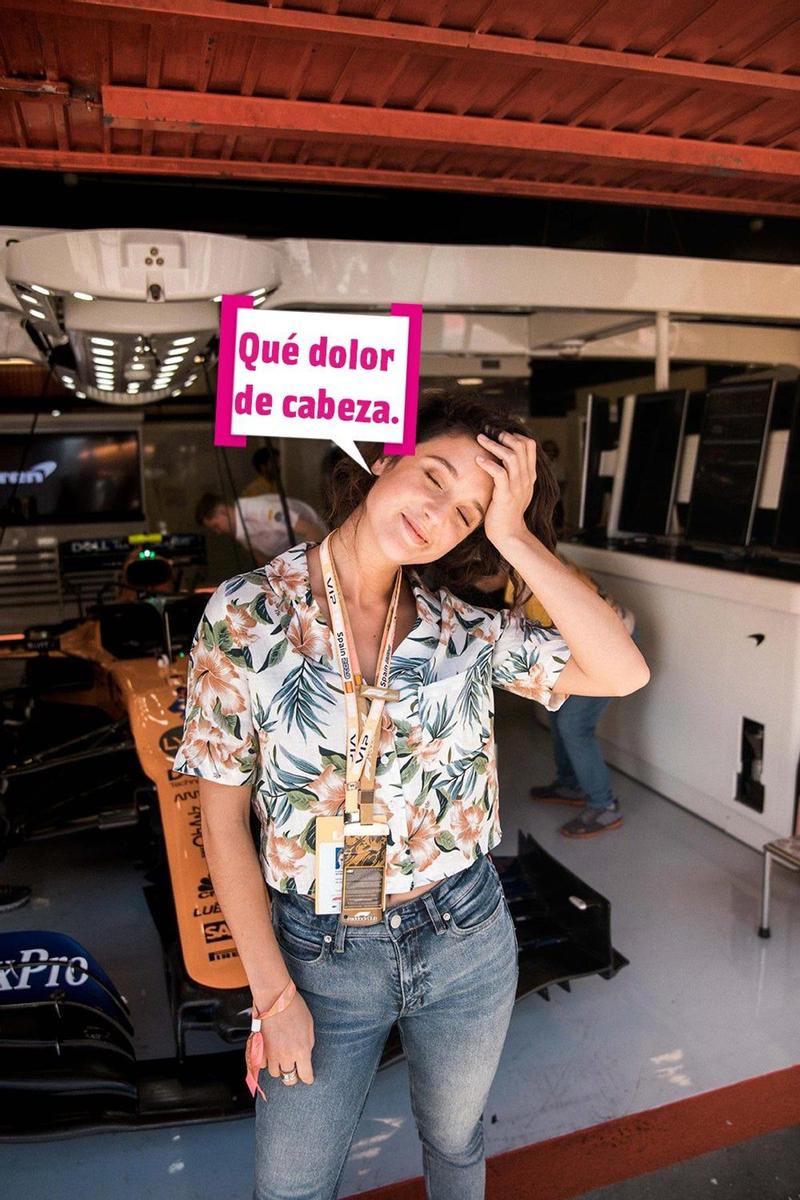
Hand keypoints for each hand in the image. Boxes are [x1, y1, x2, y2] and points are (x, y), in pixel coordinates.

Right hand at [259, 989, 315, 1085]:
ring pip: (275, 1073)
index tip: (308, 1077)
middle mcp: (286, 1056)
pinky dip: (266, 1062)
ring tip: (282, 1061)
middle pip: (289, 1079)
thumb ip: (308, 1044)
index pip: (306, 1076)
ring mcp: (271, 1054)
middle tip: (295, 1071)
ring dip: (279, 1069)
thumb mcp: (309, 1026)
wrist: (275, 998)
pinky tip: (271, 1054)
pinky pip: (263, 1064)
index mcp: (302, 1051)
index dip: (308, 1078)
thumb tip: (306, 1054)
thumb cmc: (295, 1008)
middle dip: (293, 1077)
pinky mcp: (260, 1048)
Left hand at [475, 430, 537, 547]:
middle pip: (521, 446)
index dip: (515, 435)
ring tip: (480, 440)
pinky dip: (488, 463)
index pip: (530, 446)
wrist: (509, 534)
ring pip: (511, 456)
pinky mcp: (505, 495)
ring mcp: (517, 486)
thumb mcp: (514, 489)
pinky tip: (478, 460)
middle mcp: (526, 478)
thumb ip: (513, 474)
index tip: (500, 435)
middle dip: (504, 436)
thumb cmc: (506, 512)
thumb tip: (501, 458)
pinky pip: (499, 473)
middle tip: (489, 434)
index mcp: (529, 475)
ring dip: (493, 445)